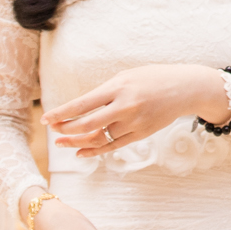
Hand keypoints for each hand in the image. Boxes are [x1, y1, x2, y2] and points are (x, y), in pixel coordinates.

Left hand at [48, 64, 230, 152]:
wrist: (185, 88)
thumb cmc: (152, 78)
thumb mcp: (126, 77)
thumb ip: (105, 92)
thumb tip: (80, 109)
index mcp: (118, 88)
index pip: (82, 104)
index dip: (61, 113)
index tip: (46, 118)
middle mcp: (125, 107)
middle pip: (87, 125)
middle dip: (65, 129)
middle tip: (53, 131)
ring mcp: (134, 123)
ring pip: (98, 139)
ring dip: (77, 142)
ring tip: (62, 143)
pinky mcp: (140, 134)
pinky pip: (112, 146)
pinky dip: (94, 151)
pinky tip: (81, 152)